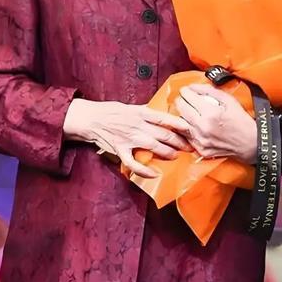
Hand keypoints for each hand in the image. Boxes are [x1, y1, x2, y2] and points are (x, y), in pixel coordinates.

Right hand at [63, 98, 193, 178]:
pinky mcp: (120, 150)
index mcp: (141, 113)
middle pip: (164, 134)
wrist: (90, 119)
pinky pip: (134, 163)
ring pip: (154, 147)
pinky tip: (154, 174)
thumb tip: (162, 113)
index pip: (165, 118)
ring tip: (175, 156)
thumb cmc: (111, 111)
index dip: (180, 124)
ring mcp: (129, 139)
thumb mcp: (131, 107)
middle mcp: (137, 126)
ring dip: (168, 153)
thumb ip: (147, 112)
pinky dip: (144, 170)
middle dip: (179, 142)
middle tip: (189, 147)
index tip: (191, 129)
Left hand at [173, 83, 257, 163]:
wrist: (250, 143)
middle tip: (184, 98)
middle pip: (181, 109)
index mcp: (211, 113)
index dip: (185, 91)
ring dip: (181, 115)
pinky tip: (193, 125)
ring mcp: (201, 140)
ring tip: (186, 111)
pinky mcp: (201, 150)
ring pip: (180, 124)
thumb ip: (210, 91)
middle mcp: (203, 127)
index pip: (188, 97)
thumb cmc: (241, 120)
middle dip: (181, 100)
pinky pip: (187, 137)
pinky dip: (188, 129)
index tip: (186, 90)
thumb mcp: (229, 100)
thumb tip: (194, 87)